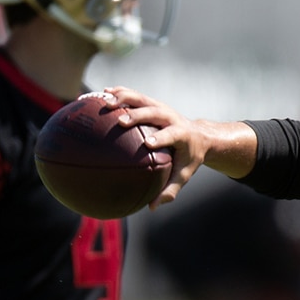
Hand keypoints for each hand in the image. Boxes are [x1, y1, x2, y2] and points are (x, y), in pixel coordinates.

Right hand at [107, 86, 256, 208]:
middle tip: (121, 121)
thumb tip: (151, 207)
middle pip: (155, 112)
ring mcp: (161, 107)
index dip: (161, 137)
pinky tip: (101, 93)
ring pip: (142, 99)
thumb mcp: (184, 175)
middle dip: (139, 115)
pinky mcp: (152, 102)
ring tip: (104, 101)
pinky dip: (119, 93)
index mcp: (183, 135)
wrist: (198, 135)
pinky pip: (134, 95)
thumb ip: (170, 190)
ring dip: (124, 98)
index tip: (148, 143)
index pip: (172, 134)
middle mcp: (172, 117)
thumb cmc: (189, 158)